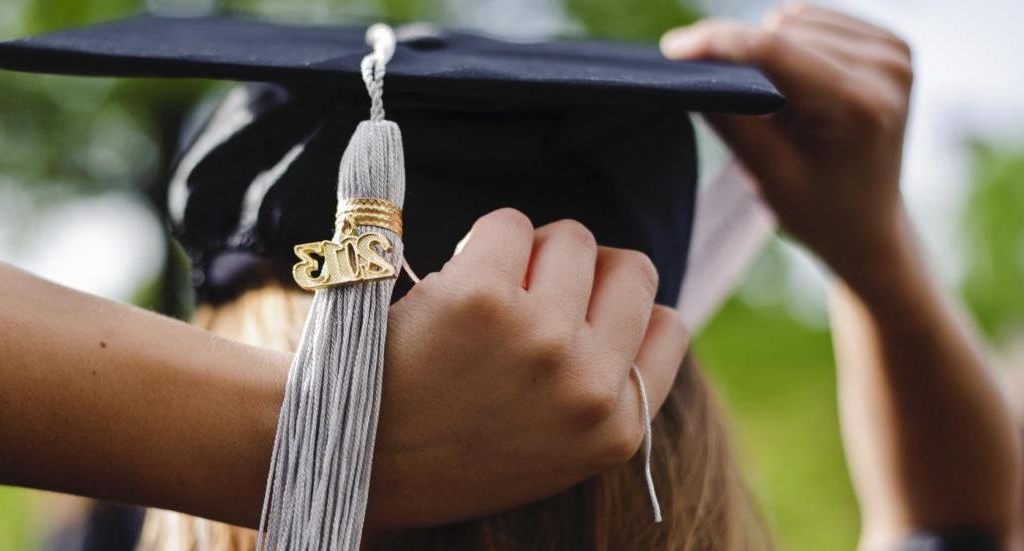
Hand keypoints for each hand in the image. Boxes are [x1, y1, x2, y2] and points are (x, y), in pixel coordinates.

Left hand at [368, 208, 687, 527]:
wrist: (356, 463)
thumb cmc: (448, 450)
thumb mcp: (551, 447)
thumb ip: (597, 388)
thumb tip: (620, 295)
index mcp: (616, 428)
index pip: (666, 325)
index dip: (618, 307)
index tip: (577, 310)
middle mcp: (589, 384)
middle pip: (629, 269)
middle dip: (582, 269)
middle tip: (530, 289)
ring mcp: (541, 337)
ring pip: (570, 238)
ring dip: (528, 250)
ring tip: (485, 292)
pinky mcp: (482, 297)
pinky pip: (507, 224)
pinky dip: (484, 239)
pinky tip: (452, 283)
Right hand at [661, 3, 913, 277]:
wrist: (868, 226)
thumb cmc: (817, 210)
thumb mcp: (767, 173)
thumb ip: (732, 119)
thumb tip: (689, 72)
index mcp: (858, 106)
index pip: (776, 51)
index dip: (719, 43)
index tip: (672, 48)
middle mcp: (886, 69)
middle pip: (782, 30)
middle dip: (749, 60)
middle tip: (752, 112)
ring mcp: (895, 52)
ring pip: (795, 18)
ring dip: (771, 52)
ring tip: (783, 104)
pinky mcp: (891, 44)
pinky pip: (815, 19)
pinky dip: (792, 44)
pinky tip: (801, 85)